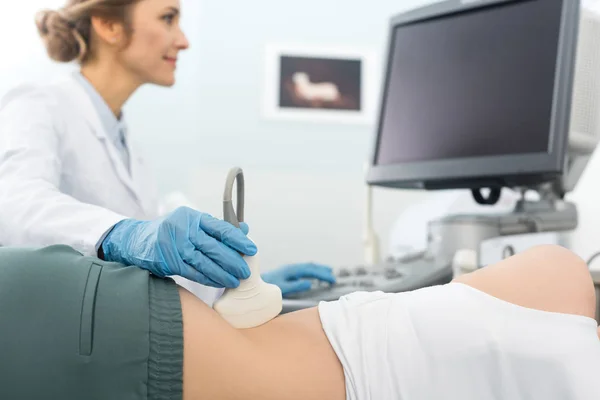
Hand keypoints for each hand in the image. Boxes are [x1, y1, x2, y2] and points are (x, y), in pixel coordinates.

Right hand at [101, 207, 256, 287]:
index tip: (252, 250)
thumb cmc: (172, 231)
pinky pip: (193, 273)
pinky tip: (219, 283)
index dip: (239, 240)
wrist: (137, 241)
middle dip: (233, 261)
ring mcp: (174, 246)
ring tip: (235, 281)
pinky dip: (208, 279)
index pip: (221, 228)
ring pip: (205, 262)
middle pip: (214, 247)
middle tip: (246, 271)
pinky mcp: (168, 261)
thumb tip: (245, 229)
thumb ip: (217, 227)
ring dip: (223, 274)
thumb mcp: (192, 223)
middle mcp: (184, 229)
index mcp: (193, 217)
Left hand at [262, 263, 336, 295]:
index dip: (323, 275)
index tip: (332, 280)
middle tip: (333, 278)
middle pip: (311, 267)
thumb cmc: (266, 286)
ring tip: (329, 273)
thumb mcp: (281, 288)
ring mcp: (290, 269)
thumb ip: (295, 286)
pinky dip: (312, 272)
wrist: (252, 283)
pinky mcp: (287, 273)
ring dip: (319, 270)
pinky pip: (303, 270)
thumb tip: (309, 283)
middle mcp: (292, 268)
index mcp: (291, 270)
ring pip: (308, 267)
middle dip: (323, 271)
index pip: (311, 270)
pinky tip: (315, 276)